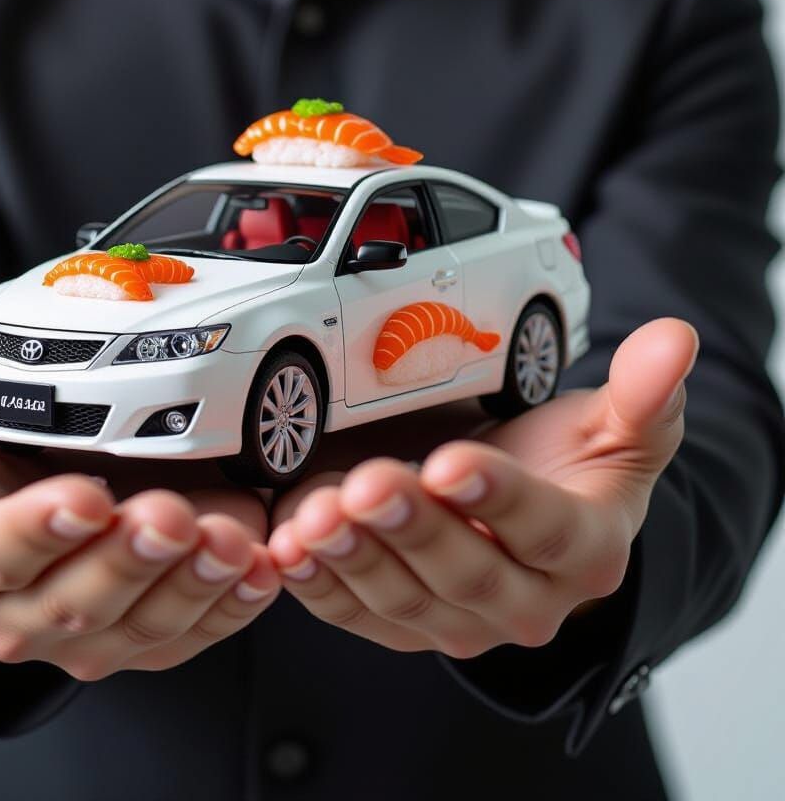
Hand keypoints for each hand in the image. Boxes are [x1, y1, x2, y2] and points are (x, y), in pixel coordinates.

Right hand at [0, 334, 278, 680]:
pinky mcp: (148, 635)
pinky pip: (194, 632)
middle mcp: (22, 614)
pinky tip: (262, 567)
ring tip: (229, 537)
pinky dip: (233, 604)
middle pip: (76, 601)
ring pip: (143, 623)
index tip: (80, 497)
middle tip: (169, 513)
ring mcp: (90, 633)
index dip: (35, 531)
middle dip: (128, 558)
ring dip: (191, 582)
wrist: (18, 514)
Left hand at [267, 318, 696, 656]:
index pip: (543, 528)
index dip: (497, 496)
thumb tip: (673, 339)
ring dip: (353, 556)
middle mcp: (520, 601)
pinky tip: (288, 548)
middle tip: (368, 484)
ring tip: (316, 515)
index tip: (452, 460)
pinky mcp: (397, 622)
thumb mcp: (614, 428)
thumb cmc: (565, 466)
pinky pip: (353, 612)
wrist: (523, 518)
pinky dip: (317, 584)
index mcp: (582, 551)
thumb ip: (641, 393)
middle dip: (410, 526)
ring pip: (399, 597)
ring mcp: (453, 619)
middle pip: (463, 570)